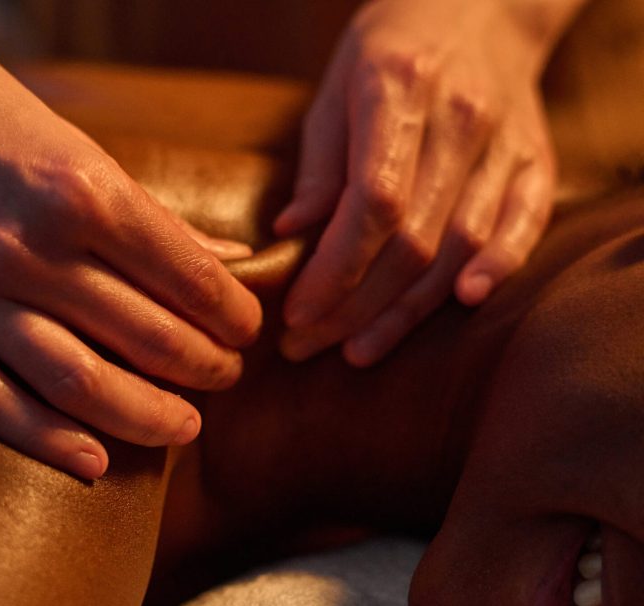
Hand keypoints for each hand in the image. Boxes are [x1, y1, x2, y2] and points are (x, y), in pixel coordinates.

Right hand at [0, 6, 260, 478]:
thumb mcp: (80, 150)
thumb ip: (152, 220)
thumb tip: (229, 266)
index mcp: (79, 192)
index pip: (190, 279)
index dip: (234, 316)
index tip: (246, 330)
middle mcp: (24, 247)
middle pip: (147, 338)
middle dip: (206, 367)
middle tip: (226, 376)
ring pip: (80, 384)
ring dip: (147, 416)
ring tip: (186, 426)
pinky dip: (49, 440)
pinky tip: (96, 461)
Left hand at [275, 0, 580, 364]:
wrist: (479, 4)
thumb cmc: (390, 49)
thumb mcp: (335, 90)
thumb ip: (319, 167)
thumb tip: (292, 237)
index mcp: (400, 87)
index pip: (373, 203)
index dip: (334, 270)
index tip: (297, 313)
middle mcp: (462, 117)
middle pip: (412, 240)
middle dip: (354, 307)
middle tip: (308, 346)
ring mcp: (506, 141)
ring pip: (459, 248)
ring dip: (406, 311)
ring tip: (358, 350)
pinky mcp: (534, 161)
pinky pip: (523, 226)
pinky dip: (498, 268)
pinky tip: (461, 305)